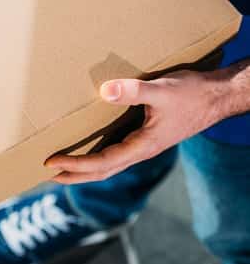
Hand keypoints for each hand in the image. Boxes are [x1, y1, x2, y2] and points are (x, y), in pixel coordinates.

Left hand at [46, 71, 224, 183]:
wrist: (218, 96)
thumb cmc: (191, 93)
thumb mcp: (161, 90)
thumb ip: (134, 91)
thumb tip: (104, 91)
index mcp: (143, 145)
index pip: (103, 162)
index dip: (76, 164)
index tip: (52, 162)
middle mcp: (141, 150)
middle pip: (103, 171)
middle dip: (75, 175)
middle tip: (46, 175)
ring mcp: (144, 145)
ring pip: (110, 164)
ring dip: (85, 169)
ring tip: (61, 168)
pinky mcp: (146, 136)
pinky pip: (117, 152)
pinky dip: (98, 156)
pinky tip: (88, 147)